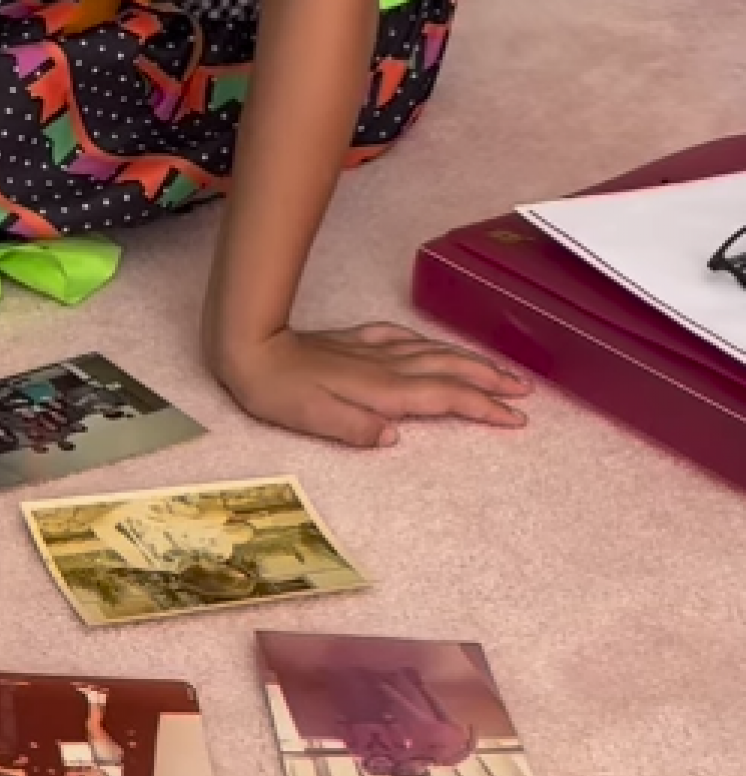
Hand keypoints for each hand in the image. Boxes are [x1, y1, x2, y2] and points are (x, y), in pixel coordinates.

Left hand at [212, 321, 531, 447]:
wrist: (249, 347)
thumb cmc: (278, 391)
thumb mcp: (312, 419)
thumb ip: (356, 429)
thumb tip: (395, 437)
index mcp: (381, 390)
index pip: (444, 399)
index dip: (482, 408)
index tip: (517, 419)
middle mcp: (384, 366)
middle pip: (449, 371)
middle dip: (490, 381)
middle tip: (526, 392)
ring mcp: (372, 350)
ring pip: (432, 352)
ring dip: (468, 361)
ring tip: (499, 370)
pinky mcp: (355, 340)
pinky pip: (403, 338)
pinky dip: (428, 343)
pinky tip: (433, 346)